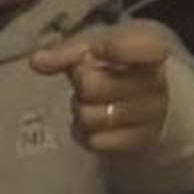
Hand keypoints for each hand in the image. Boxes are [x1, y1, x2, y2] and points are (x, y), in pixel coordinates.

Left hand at [30, 25, 170, 154]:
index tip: (97, 50)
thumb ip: (65, 54)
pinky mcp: (138, 143)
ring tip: (92, 101)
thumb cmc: (113, 68)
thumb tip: (36, 61)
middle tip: (88, 79)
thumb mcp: (92, 51)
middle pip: (94, 85)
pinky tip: (92, 122)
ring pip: (90, 116)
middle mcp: (158, 86)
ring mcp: (151, 117)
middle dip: (81, 82)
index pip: (144, 50)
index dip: (116, 50)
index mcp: (151, 53)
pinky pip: (94, 141)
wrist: (142, 99)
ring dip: (80, 108)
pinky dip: (84, 132)